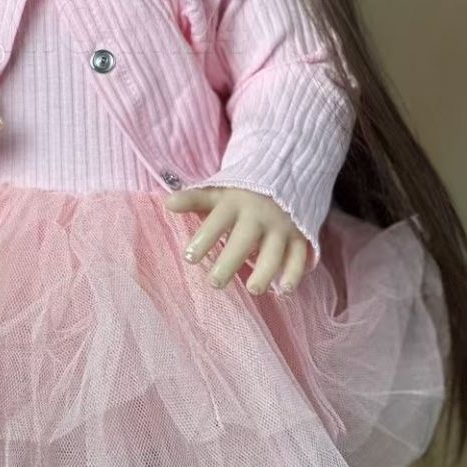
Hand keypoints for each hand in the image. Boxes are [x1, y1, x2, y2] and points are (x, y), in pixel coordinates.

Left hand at [163, 186, 308, 294]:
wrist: (284, 176)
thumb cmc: (242, 193)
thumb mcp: (218, 192)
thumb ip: (193, 199)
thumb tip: (167, 203)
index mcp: (235, 202)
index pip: (217, 220)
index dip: (204, 238)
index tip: (189, 258)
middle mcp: (259, 215)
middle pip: (244, 239)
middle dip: (230, 262)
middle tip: (214, 283)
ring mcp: (281, 226)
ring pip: (274, 251)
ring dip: (265, 271)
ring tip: (252, 290)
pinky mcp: (299, 236)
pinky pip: (299, 256)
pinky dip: (294, 273)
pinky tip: (284, 289)